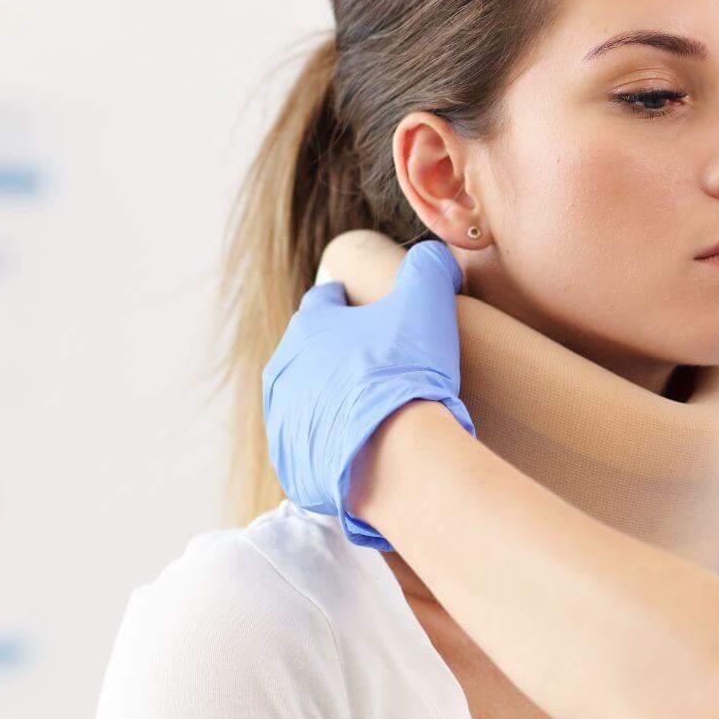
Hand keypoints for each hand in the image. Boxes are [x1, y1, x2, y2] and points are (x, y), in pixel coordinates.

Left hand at [261, 239, 475, 548]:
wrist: (393, 454)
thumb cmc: (406, 372)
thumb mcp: (427, 302)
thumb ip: (429, 267)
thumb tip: (434, 258)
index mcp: (310, 327)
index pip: (323, 302)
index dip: (345, 301)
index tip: (360, 305)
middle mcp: (285, 370)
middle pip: (310, 352)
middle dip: (335, 352)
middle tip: (371, 361)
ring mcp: (284, 418)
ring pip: (307, 399)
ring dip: (331, 398)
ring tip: (367, 407)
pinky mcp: (291, 460)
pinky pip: (311, 445)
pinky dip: (333, 440)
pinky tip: (362, 445)